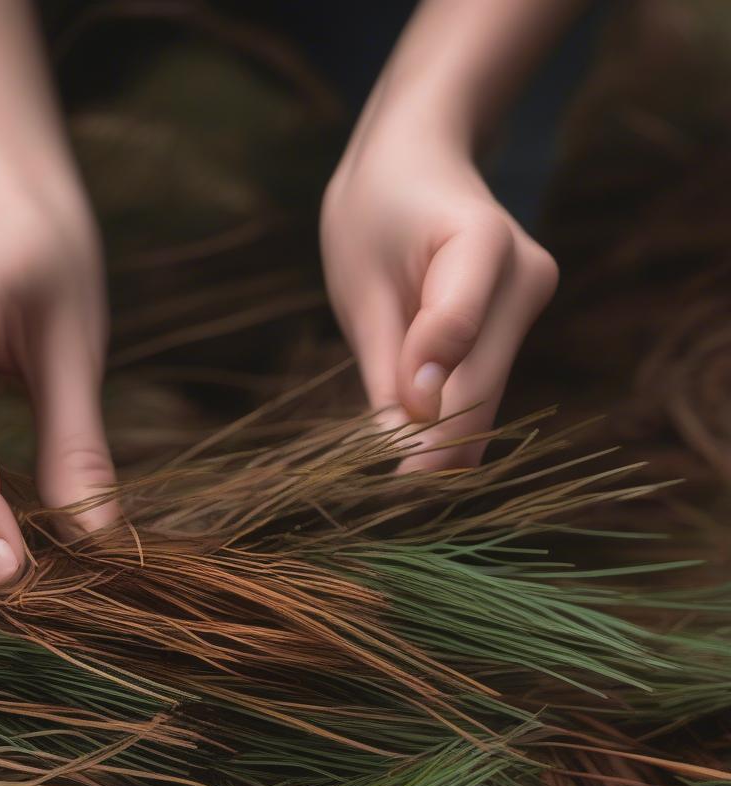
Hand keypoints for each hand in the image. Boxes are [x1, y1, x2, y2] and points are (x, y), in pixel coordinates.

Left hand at [320, 119, 558, 470]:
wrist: (416, 168)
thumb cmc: (375, 217)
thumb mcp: (361, 285)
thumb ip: (388, 362)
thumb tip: (406, 445)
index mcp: (480, 238)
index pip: (453, 329)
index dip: (421, 397)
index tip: (386, 449)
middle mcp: (526, 273)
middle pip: (482, 383)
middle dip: (435, 449)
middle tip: (386, 508)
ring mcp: (533, 302)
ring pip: (490, 398)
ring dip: (445, 447)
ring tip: (392, 496)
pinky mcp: (521, 329)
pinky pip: (488, 392)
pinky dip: (453, 428)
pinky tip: (416, 464)